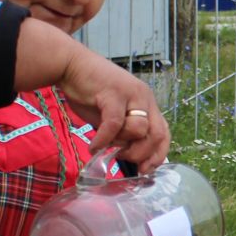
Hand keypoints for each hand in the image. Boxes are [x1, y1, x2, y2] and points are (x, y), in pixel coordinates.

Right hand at [58, 47, 169, 171]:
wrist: (71, 65)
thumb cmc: (90, 92)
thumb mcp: (112, 116)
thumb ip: (123, 133)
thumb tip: (128, 155)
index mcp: (147, 103)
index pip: (164, 132)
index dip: (158, 155)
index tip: (146, 170)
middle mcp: (144, 97)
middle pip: (157, 134)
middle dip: (142, 153)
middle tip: (123, 157)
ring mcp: (131, 94)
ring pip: (138, 129)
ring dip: (122, 143)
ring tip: (106, 145)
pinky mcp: (114, 93)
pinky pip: (114, 124)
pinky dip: (104, 140)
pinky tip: (94, 147)